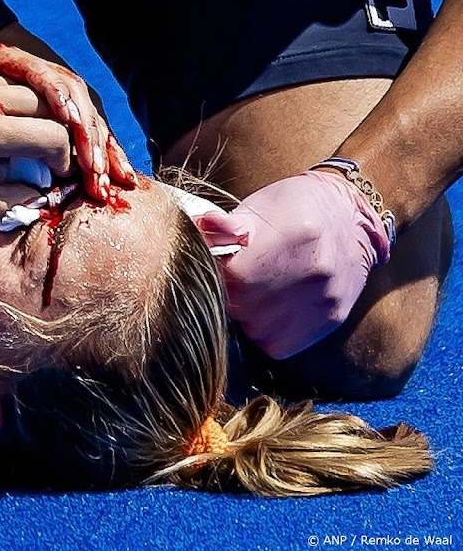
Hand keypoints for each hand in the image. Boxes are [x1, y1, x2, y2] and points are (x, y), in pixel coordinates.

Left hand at [0, 67, 71, 217]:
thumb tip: (31, 200)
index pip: (54, 139)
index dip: (64, 162)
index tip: (55, 180)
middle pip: (52, 111)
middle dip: (61, 138)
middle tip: (49, 165)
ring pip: (31, 94)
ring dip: (41, 120)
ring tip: (27, 149)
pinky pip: (5, 86)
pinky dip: (17, 108)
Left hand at [195, 170, 391, 359]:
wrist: (353, 220)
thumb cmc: (297, 208)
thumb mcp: (262, 205)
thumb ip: (228, 225)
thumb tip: (197, 229)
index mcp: (293, 236)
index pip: (234, 275)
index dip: (220, 272)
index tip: (223, 264)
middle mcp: (314, 271)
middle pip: (243, 306)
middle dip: (230, 294)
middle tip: (238, 278)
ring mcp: (325, 299)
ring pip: (256, 330)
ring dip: (246, 315)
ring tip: (257, 290)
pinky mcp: (331, 320)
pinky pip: (278, 345)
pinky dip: (266, 332)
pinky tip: (271, 308)